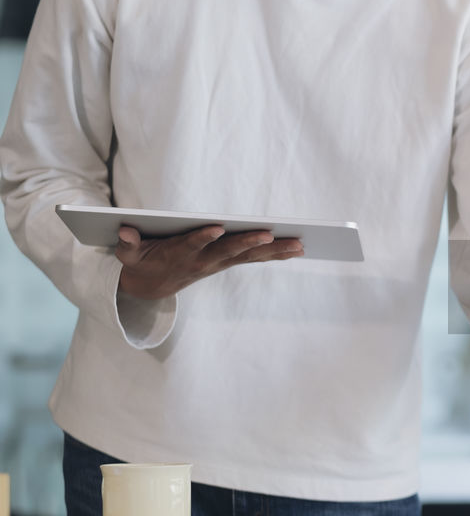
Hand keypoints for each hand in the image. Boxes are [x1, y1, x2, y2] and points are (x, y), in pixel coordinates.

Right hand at [115, 225, 303, 300]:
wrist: (150, 288)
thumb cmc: (140, 262)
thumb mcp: (127, 255)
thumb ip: (126, 245)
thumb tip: (123, 230)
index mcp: (178, 254)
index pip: (192, 243)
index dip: (203, 237)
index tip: (217, 227)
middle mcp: (203, 260)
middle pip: (230, 251)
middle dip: (250, 243)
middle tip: (271, 234)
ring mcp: (217, 263)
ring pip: (249, 256)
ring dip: (274, 251)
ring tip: (299, 245)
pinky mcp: (226, 263)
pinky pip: (254, 258)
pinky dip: (275, 254)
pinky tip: (297, 249)